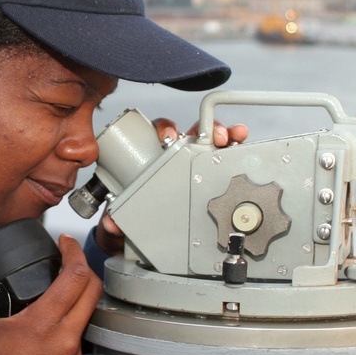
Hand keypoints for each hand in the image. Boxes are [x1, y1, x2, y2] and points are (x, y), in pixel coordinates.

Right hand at [0, 235, 101, 354]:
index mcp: (42, 326)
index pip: (75, 277)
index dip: (74, 251)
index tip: (66, 241)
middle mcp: (65, 340)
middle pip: (94, 290)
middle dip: (85, 267)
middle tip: (69, 256)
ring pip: (89, 313)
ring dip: (81, 293)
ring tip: (61, 284)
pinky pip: (80, 334)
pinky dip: (72, 318)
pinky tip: (54, 317)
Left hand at [93, 116, 248, 255]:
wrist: (148, 226)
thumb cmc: (138, 206)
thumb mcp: (126, 209)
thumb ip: (115, 217)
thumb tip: (112, 224)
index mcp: (156, 155)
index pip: (161, 133)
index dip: (165, 130)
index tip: (168, 137)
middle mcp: (178, 154)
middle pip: (194, 132)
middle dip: (206, 128)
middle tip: (214, 136)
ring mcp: (197, 162)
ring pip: (214, 141)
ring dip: (226, 134)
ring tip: (235, 136)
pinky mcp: (212, 173)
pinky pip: (226, 156)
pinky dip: (236, 147)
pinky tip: (243, 143)